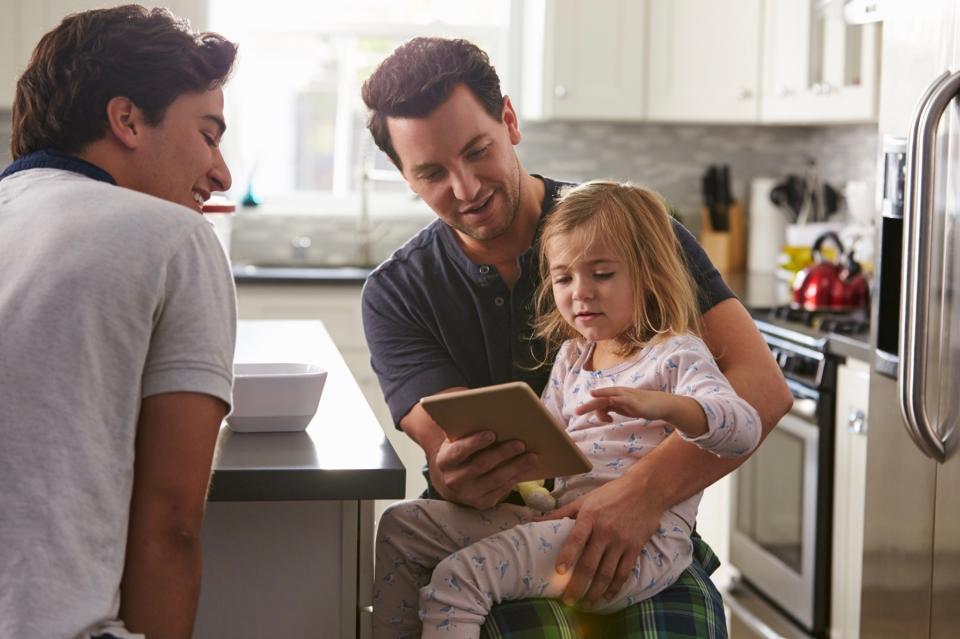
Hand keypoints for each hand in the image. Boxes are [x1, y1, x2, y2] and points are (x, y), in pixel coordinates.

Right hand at [430, 430, 538, 509]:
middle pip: (481, 465)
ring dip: (516, 467)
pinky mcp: (482, 503)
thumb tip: (492, 416)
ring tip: (532, 456)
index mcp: (445, 461)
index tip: (492, 433)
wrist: (453, 480)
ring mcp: (468, 495)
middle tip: (521, 443)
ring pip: (495, 479)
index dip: (475, 442)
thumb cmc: (460, 454)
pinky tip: (525, 469)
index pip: (459, 451)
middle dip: (503, 453)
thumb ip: (467, 432)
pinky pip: (501, 490)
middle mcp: (454, 480)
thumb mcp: (457, 442)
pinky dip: (515, 478)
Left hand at [537, 475, 662, 607]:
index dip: (567, 556)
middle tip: (568, 601)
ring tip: (585, 604)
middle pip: (590, 564)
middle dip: (578, 586)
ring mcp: (621, 542)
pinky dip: (615, 588)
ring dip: (595, 592)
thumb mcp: (585, 499)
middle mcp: (605, 531)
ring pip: (606, 574)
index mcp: (590, 517)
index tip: (559, 572)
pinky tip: (606, 596)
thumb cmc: (611, 494)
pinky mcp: (635, 548)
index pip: (576, 539)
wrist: (646, 489)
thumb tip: (534, 521)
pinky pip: (623, 573)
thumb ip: (561, 513)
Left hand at [577, 387, 707, 438]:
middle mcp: (620, 394)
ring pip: (610, 396)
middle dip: (588, 405)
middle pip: (601, 399)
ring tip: (587, 404)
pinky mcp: (636, 401)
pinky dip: (615, 399)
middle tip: (576, 412)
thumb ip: (613, 410)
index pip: (600, 401)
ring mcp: (628, 397)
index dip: (589, 406)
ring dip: (598, 400)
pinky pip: (623, 399)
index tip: (577, 412)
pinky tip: (609, 401)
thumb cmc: (642, 406)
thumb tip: (602, 415)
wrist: (662, 405)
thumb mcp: (624, 409)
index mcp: (616, 397)